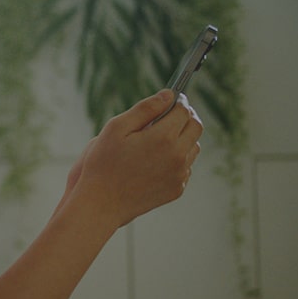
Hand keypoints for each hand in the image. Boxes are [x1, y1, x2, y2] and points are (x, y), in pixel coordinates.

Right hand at [70, 90, 203, 227]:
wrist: (102, 203)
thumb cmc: (103, 163)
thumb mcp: (116, 128)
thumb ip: (145, 108)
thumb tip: (168, 95)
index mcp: (163, 137)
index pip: (184, 111)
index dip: (178, 102)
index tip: (170, 101)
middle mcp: (177, 155)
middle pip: (196, 127)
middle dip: (186, 117)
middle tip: (169, 116)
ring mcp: (180, 174)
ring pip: (194, 147)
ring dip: (183, 138)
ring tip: (160, 139)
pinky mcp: (177, 189)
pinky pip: (185, 167)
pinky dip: (176, 159)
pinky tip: (155, 161)